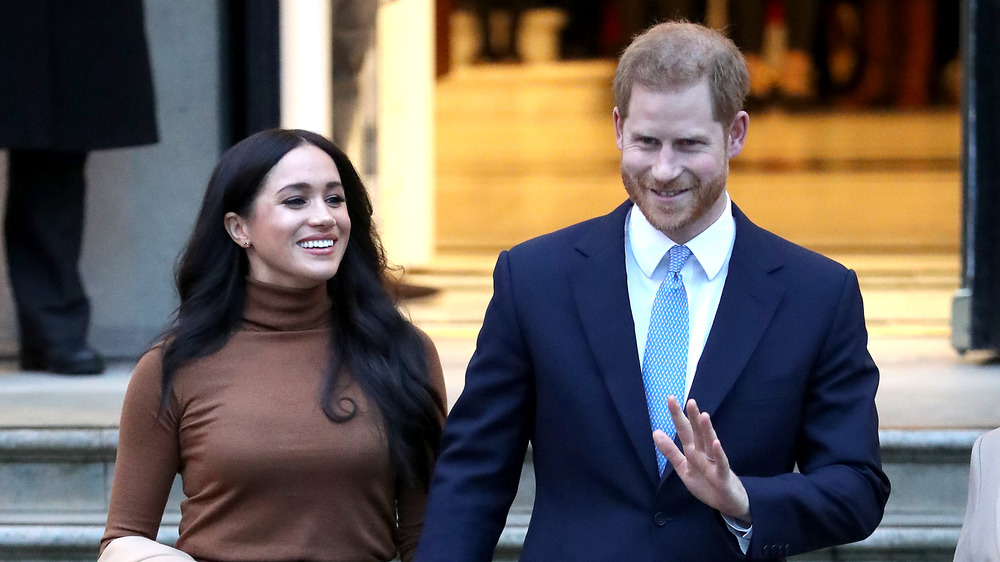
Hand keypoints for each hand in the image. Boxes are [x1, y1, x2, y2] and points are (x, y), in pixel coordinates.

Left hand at [653, 396, 750, 523]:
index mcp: (694, 451)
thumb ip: (670, 451)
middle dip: (693, 418)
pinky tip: (715, 443)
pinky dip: (719, 454)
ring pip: (710, 444)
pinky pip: (721, 464)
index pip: (685, 430)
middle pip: (698, 433)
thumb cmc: (706, 483)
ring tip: (703, 415)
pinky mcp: (723, 476)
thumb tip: (655, 432)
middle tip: (690, 401)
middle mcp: (705, 454)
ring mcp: (715, 464)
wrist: (728, 504)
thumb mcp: (684, 468)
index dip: (678, 416)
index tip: (671, 398)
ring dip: (707, 430)